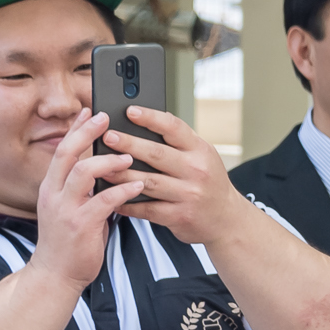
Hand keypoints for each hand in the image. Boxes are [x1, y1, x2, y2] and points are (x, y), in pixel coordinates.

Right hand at [31, 112, 146, 292]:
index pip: (62, 149)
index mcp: (51, 187)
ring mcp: (65, 209)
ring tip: (129, 156)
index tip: (89, 110)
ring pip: (83, 172)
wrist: (56, 275)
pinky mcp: (80, 225)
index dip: (75, 128)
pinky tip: (137, 184)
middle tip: (107, 118)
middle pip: (68, 153)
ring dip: (108, 161)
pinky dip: (122, 190)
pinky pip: (103, 201)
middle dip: (87, 132)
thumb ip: (84, 188)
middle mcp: (54, 193)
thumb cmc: (70, 241)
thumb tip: (106, 167)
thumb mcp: (71, 208)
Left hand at [103, 106, 252, 246]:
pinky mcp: (179, 216)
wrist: (227, 219)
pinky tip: (112, 197)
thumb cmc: (209, 182)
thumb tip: (147, 121)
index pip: (174, 128)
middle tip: (108, 137)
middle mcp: (196, 170)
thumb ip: (179, 142)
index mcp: (200, 150)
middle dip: (129, 144)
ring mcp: (188, 194)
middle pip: (156, 154)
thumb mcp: (203, 156)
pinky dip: (127, 203)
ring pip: (148, 182)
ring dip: (121, 175)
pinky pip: (147, 208)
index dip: (151, 117)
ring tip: (101, 168)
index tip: (130, 110)